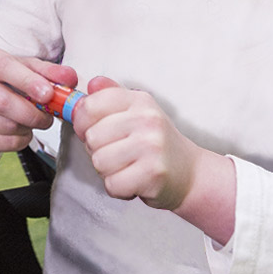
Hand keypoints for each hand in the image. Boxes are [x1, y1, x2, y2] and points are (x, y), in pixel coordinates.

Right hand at [0, 47, 77, 174]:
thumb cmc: (4, 81)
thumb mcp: (26, 69)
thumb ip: (49, 72)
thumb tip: (68, 77)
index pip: (4, 67)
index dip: (27, 81)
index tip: (47, 94)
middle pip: (0, 101)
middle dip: (31, 112)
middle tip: (47, 115)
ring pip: (2, 125)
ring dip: (27, 127)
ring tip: (33, 121)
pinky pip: (0, 142)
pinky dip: (19, 140)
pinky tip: (21, 131)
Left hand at [71, 76, 236, 242]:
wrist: (190, 173)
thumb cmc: (157, 144)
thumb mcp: (137, 112)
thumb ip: (111, 96)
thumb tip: (92, 84)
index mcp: (139, 101)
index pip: (91, 105)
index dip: (82, 122)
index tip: (90, 130)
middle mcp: (147, 119)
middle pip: (92, 137)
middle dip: (96, 151)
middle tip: (116, 154)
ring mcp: (151, 146)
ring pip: (99, 162)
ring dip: (107, 171)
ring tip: (126, 167)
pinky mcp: (153, 173)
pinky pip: (113, 184)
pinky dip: (118, 189)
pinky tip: (133, 181)